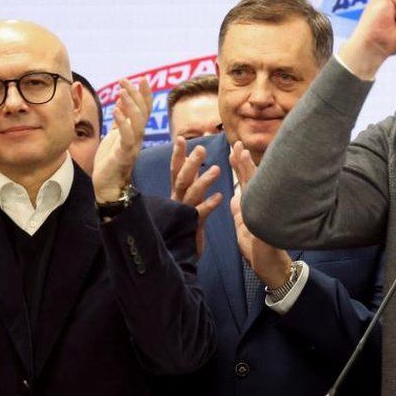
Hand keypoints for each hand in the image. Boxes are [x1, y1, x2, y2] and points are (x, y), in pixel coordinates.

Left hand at [93, 79, 151, 202]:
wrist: (107, 186)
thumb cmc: (110, 162)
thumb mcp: (114, 136)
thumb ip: (120, 121)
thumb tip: (122, 103)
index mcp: (136, 132)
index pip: (144, 110)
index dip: (145, 94)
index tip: (142, 79)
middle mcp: (138, 137)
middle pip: (143, 112)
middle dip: (136, 95)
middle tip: (126, 81)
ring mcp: (133, 145)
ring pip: (138, 122)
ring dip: (131, 106)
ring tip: (122, 92)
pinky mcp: (124, 154)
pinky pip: (127, 137)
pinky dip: (123, 123)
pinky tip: (116, 111)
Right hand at [170, 135, 222, 257]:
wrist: (178, 257)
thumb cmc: (185, 227)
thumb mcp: (187, 203)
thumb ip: (189, 186)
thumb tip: (191, 168)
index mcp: (177, 194)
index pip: (176, 171)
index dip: (178, 155)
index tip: (181, 138)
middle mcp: (178, 201)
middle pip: (182, 178)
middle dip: (191, 162)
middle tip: (200, 147)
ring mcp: (184, 214)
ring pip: (191, 193)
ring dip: (204, 180)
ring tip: (217, 169)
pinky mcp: (192, 227)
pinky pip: (200, 214)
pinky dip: (209, 205)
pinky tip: (220, 197)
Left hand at [229, 141, 292, 288]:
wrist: (270, 266)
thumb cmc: (259, 249)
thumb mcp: (244, 227)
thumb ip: (240, 211)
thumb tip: (234, 196)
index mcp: (252, 205)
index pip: (245, 182)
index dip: (239, 166)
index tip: (234, 151)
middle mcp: (259, 204)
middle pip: (250, 178)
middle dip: (242, 160)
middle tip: (237, 143)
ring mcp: (263, 208)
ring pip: (253, 183)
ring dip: (245, 166)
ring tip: (238, 151)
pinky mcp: (263, 215)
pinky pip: (255, 196)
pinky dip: (249, 181)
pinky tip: (245, 170)